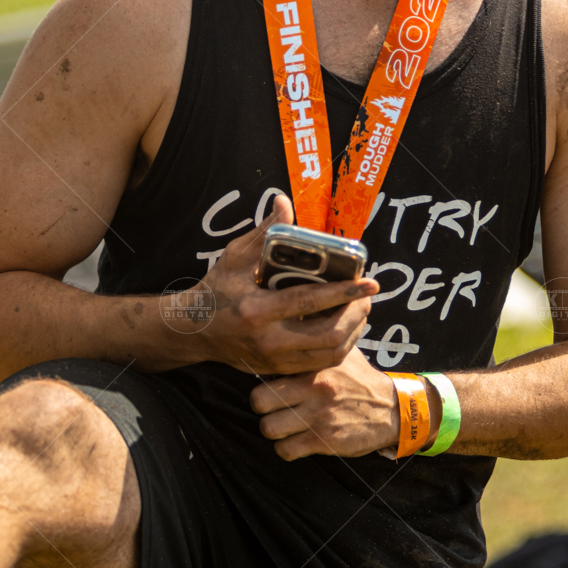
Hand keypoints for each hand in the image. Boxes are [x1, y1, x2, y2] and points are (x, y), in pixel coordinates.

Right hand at [191, 195, 378, 375]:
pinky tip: (345, 328)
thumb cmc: (217, 289)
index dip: (344, 292)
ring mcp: (274, 360)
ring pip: (328, 355)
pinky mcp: (277, 370)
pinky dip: (339, 347)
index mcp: (258, 310)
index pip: (310, 302)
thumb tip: (284, 201)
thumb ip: (265, 230)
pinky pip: (319, 365)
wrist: (193, 331)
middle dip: (355, 315)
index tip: (370, 282)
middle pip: (328, 336)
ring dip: (352, 333)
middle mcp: (268, 340)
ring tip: (361, 310)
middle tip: (368, 297)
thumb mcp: (236, 256)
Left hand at [250, 346, 399, 459]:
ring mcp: (318, 415)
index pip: (271, 367)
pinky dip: (286, 448)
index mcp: (315, 364)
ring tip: (282, 424)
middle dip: (261, 406)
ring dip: (273, 429)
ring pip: (269, 428)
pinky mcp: (324, 440)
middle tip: (271, 406)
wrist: (390, 408)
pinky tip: (294, 440)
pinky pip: (286, 450)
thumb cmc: (359, 378)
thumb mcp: (342, 351)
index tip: (270, 381)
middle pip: (260, 400)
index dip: (264, 375)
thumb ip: (318, 339)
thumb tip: (296, 318)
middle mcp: (314, 388)